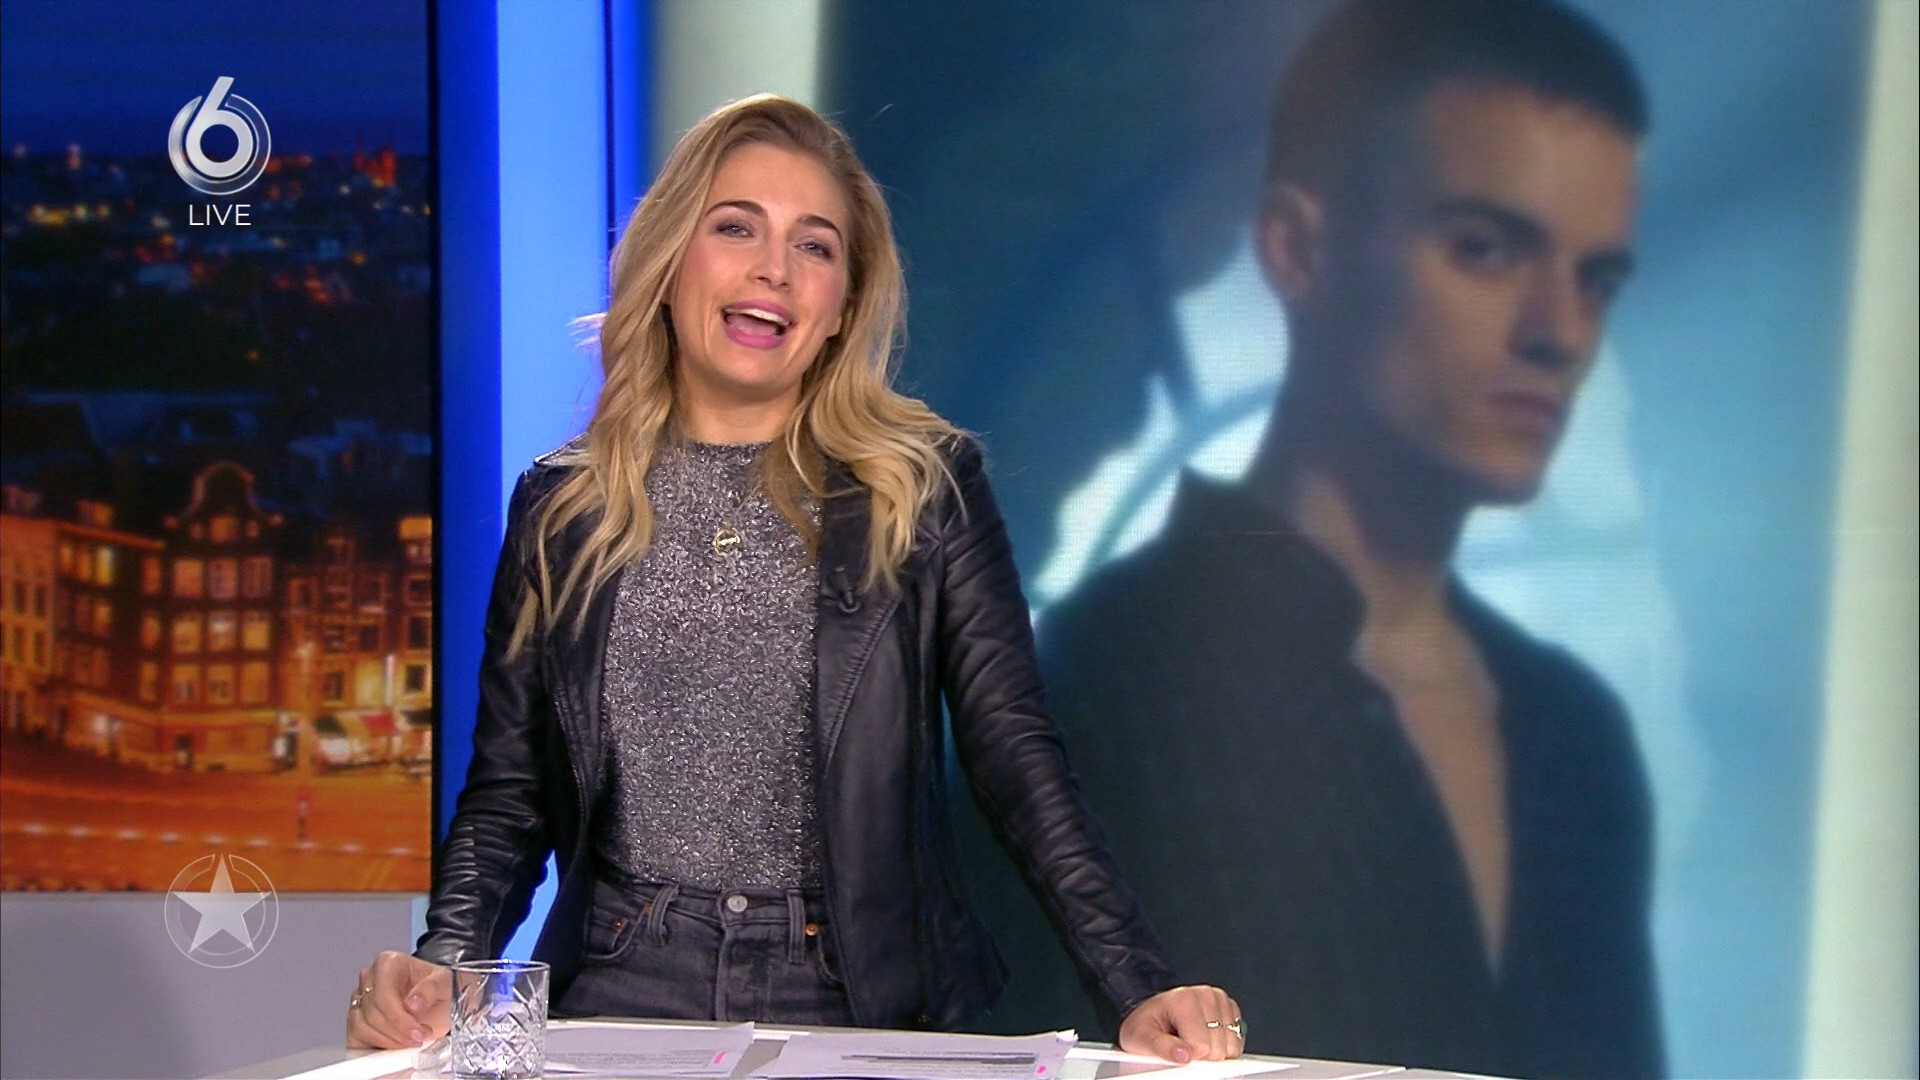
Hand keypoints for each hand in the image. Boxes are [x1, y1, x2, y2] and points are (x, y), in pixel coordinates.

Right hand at [345, 950, 451, 1048]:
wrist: (437, 1004)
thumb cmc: (438, 990)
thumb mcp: (444, 984)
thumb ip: (430, 989)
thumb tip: (413, 1004)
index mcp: (388, 963)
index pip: (383, 995)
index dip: (399, 1018)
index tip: (418, 1031)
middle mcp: (369, 978)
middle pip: (372, 1013)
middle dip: (397, 1032)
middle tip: (419, 1038)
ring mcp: (359, 999)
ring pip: (361, 1027)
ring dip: (388, 1041)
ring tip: (411, 1041)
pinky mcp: (355, 1020)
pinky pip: (356, 1037)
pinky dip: (376, 1045)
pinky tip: (396, 1045)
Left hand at [1117, 984, 1244, 1062]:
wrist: (1152, 1013)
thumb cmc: (1146, 1025)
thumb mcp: (1141, 1037)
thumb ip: (1161, 1047)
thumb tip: (1183, 1056)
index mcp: (1183, 999)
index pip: (1201, 1047)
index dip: (1188, 1057)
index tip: (1176, 1051)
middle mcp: (1205, 994)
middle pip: (1217, 1049)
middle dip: (1201, 1056)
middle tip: (1182, 1044)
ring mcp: (1220, 999)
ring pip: (1230, 1047)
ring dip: (1213, 1052)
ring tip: (1192, 1040)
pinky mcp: (1231, 1008)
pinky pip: (1237, 1042)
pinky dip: (1224, 1048)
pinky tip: (1206, 1039)